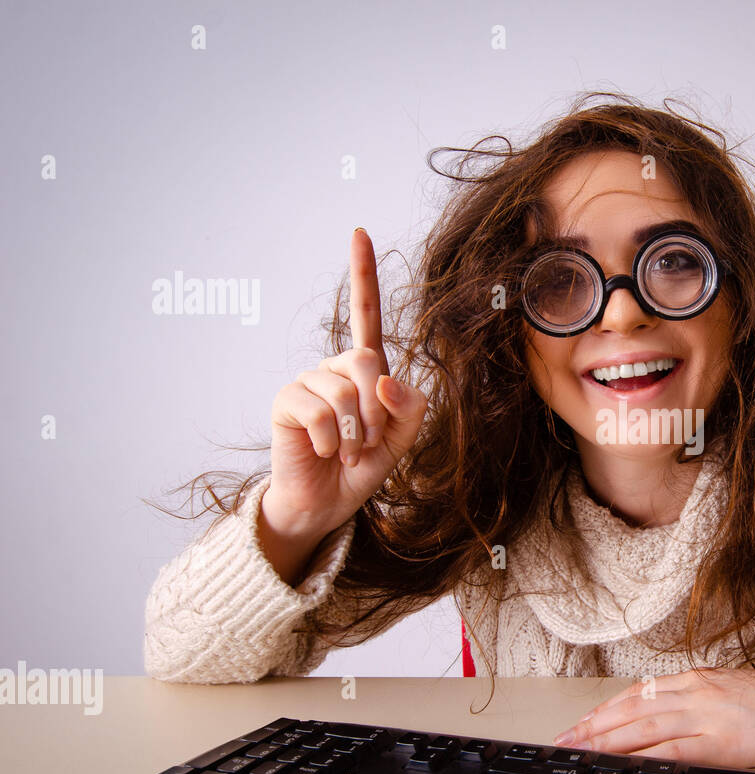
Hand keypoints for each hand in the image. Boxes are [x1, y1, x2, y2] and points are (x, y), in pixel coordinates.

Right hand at [264, 227, 427, 539]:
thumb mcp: (400, 441)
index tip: (358, 232)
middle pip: (366, 361)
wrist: (327, 501)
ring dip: (355, 432)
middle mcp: (336, 368)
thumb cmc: (362, 466)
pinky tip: (325, 451)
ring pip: (344, 391)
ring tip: (346, 449)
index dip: (362, 274)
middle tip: (367, 440)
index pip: (365, 314)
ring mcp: (308, 382)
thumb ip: (408, 410)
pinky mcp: (287, 402)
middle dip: (376, 412)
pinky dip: (331, 440)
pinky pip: (318, 411)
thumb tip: (387, 381)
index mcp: (367, 370)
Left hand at [553, 669, 754, 768]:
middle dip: (592, 726)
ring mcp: (707, 713)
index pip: (638, 693)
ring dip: (605, 741)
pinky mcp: (723, 739)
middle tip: (563, 741)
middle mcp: (696, 691)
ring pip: (642, 726)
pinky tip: (623, 765)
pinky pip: (674, 749)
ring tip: (578, 752)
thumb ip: (699, 705)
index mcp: (698, 680)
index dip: (604, 709)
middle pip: (631, 708)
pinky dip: (644, 757)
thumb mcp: (733, 695)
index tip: (581, 723)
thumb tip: (667, 725)